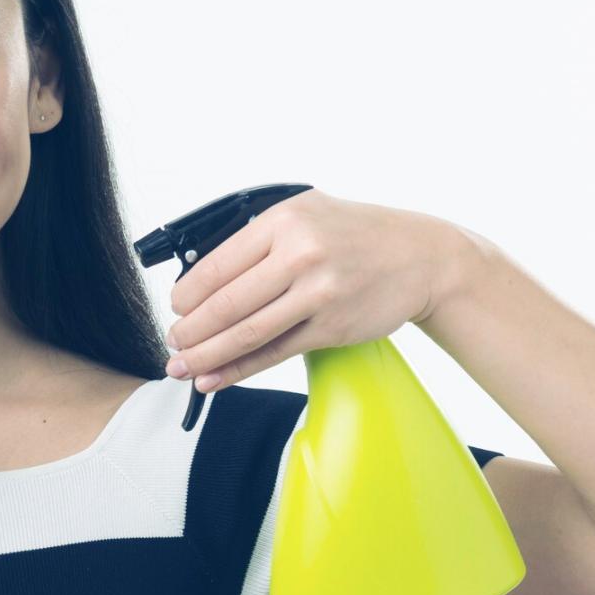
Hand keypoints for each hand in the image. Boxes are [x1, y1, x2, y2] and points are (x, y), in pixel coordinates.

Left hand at [162, 188, 468, 389]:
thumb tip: (202, 280)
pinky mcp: (331, 326)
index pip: (217, 265)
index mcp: (285, 221)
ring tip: (182, 367)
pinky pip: (273, 353)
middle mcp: (301, 253)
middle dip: (190, 331)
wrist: (421, 256)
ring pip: (246, 332)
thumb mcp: (307, 214)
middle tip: (173, 343)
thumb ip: (259, 241)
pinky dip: (238, 370)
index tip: (175, 310)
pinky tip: (214, 380)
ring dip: (206, 356)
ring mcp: (318, 292)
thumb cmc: (357, 236)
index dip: (187, 295)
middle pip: (226, 303)